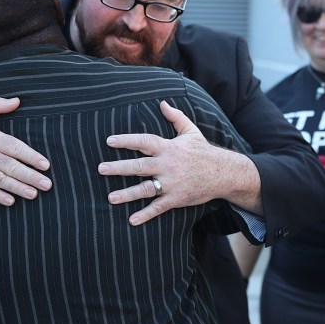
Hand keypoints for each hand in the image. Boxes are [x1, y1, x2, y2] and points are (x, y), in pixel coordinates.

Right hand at [0, 97, 51, 204]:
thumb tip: (17, 100)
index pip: (16, 147)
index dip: (32, 157)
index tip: (46, 165)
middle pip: (12, 166)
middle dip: (31, 176)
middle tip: (48, 185)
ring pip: (0, 180)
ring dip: (18, 188)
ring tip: (34, 195)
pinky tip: (10, 201)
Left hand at [100, 101, 236, 225]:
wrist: (223, 173)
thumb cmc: (204, 151)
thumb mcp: (191, 131)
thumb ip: (175, 117)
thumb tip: (163, 103)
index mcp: (169, 148)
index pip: (144, 142)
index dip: (127, 141)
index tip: (109, 141)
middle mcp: (168, 166)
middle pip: (140, 166)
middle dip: (119, 168)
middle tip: (101, 169)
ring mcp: (172, 184)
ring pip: (146, 189)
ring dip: (128, 194)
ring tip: (111, 197)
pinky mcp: (177, 198)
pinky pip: (158, 207)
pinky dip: (145, 215)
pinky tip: (131, 220)